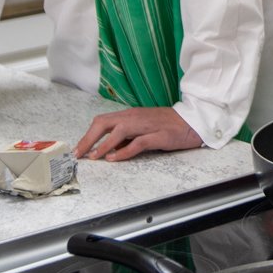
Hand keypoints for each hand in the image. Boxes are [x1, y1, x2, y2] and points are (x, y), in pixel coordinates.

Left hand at [75, 107, 203, 161]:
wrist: (194, 121)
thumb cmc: (168, 125)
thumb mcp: (143, 129)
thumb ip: (126, 137)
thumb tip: (106, 149)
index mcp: (131, 114)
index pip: (102, 121)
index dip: (88, 135)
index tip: (78, 149)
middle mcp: (136, 117)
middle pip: (104, 122)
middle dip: (88, 139)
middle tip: (78, 154)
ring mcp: (147, 125)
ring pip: (118, 130)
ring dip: (103, 144)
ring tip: (93, 157)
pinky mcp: (159, 135)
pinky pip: (137, 142)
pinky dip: (123, 151)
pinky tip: (114, 158)